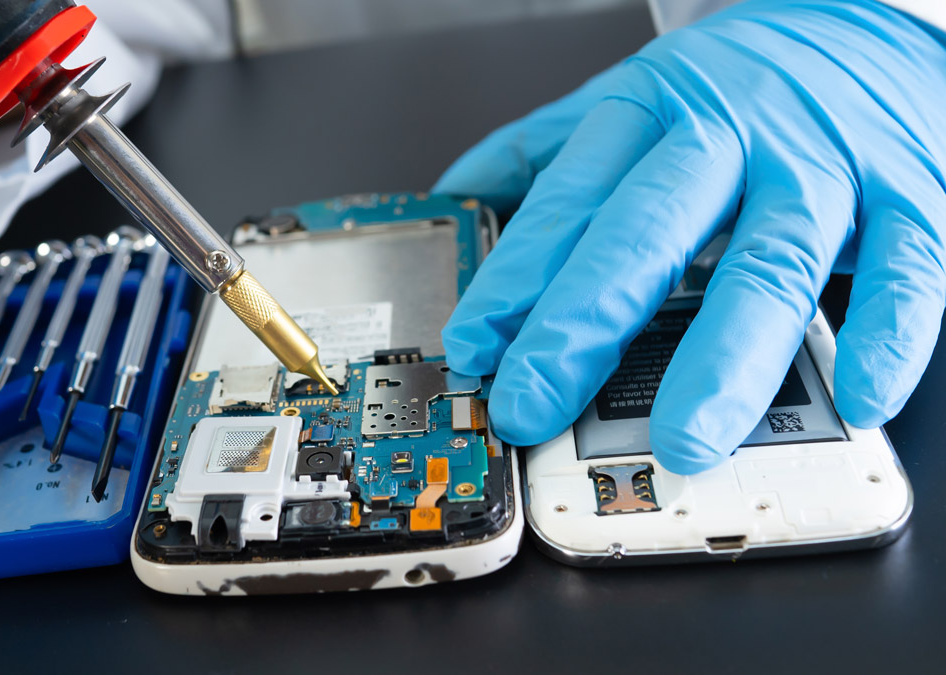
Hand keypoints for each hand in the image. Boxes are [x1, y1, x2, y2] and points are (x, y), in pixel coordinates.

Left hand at [435, 0, 945, 473]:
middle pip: (647, 232)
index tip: (475, 349)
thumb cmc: (744, 78)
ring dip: (723, 356)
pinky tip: (858, 394)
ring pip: (769, 263)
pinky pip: (909, 267)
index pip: (569, 201)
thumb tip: (458, 191)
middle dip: (583, 323)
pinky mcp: (910, 192)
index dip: (515, 279)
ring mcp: (821, 167)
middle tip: (535, 401)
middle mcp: (732, 136)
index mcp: (652, 111)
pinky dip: (887, 333)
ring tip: (683, 435)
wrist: (872, 20)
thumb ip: (545, 145)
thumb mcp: (634, 93)